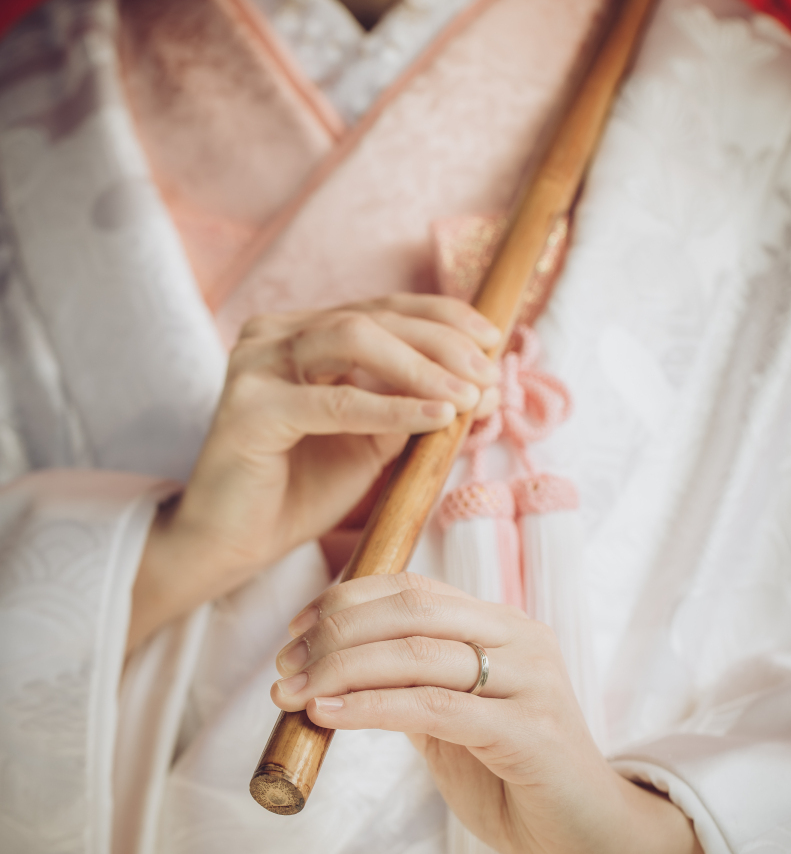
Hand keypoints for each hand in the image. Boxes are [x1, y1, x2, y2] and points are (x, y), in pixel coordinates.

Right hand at [127, 296, 499, 652]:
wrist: (233, 544)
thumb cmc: (299, 490)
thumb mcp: (372, 440)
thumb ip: (412, 406)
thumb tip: (481, 385)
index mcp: (301, 334)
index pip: (381, 309)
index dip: (441, 318)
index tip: (493, 339)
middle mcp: (274, 336)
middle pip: (372, 318)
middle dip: (441, 342)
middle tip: (488, 373)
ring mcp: (255, 365)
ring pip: (353, 340)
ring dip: (421, 367)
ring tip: (469, 395)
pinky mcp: (249, 409)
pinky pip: (333, 402)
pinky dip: (391, 407)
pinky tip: (436, 417)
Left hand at [271, 573, 731, 853]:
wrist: (593, 840)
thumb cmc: (516, 780)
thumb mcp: (453, 723)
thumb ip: (410, 688)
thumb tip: (331, 669)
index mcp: (502, 627)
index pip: (415, 589)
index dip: (348, 599)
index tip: (295, 630)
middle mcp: (521, 639)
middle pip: (412, 610)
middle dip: (336, 632)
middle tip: (285, 665)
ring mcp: (532, 681)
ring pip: (420, 654)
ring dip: (343, 669)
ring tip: (293, 692)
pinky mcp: (532, 732)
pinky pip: (437, 708)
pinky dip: (374, 706)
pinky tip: (330, 714)